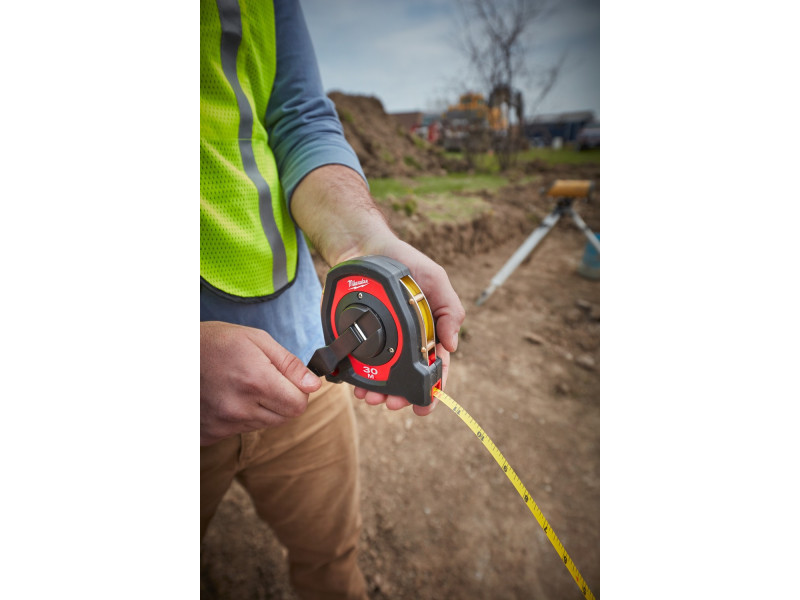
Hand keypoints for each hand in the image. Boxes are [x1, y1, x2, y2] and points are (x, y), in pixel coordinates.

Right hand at [200, 321, 321, 444]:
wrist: (172, 356)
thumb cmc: (215, 342)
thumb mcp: (256, 339)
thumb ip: (289, 364)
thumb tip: (314, 384)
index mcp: (256, 381)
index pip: (299, 405)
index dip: (299, 390)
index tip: (287, 378)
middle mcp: (240, 408)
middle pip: (285, 417)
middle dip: (283, 399)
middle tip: (262, 378)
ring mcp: (223, 424)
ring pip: (264, 424)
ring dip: (262, 408)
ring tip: (241, 385)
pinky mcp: (210, 433)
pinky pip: (240, 430)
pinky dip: (240, 416)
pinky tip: (226, 396)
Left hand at [351, 238, 464, 415]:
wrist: (365, 247)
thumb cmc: (406, 263)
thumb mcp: (436, 280)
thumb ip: (449, 310)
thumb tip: (452, 345)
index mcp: (428, 331)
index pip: (435, 366)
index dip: (433, 388)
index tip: (425, 405)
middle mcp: (405, 340)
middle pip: (406, 377)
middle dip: (401, 395)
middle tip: (393, 403)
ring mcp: (381, 340)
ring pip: (381, 375)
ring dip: (379, 392)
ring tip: (372, 398)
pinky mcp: (358, 336)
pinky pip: (359, 362)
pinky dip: (358, 378)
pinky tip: (356, 385)